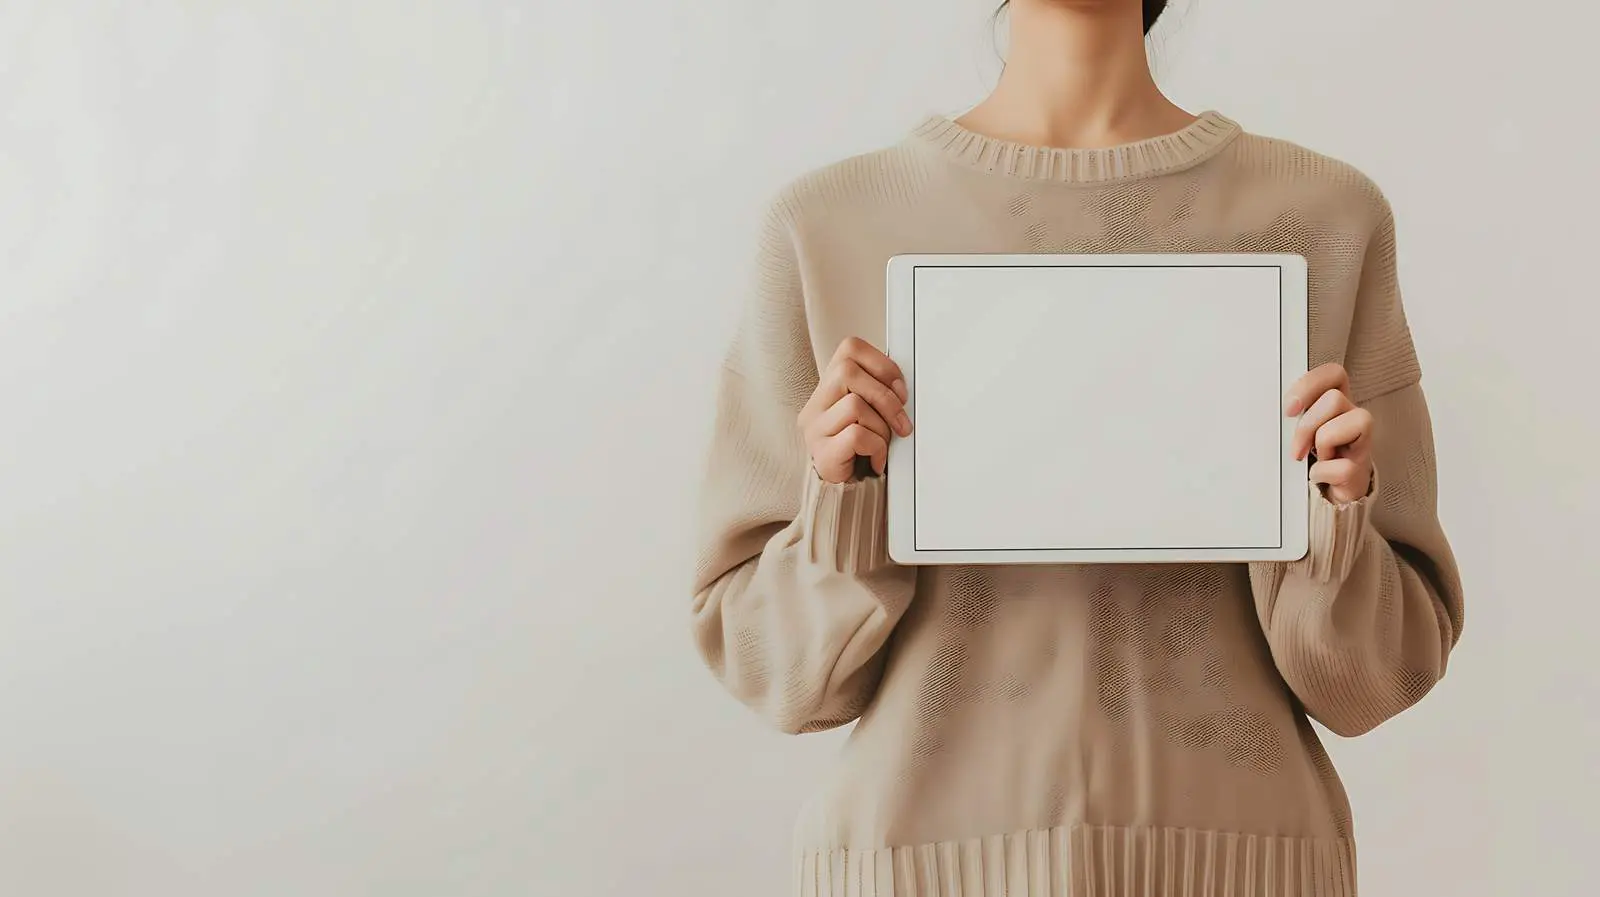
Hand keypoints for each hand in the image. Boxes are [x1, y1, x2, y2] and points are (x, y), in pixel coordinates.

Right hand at [798, 337, 912, 483]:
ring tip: (882, 443)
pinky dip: (876, 446)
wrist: (848, 491)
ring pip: (854, 404)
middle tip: (899, 421)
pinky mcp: (822, 453)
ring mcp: (814, 429)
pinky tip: (876, 458)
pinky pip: (856, 435)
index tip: (899, 388)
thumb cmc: (862, 450)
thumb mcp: (872, 413)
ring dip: (881, 426)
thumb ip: (879, 392)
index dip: (881, 363)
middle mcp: (815, 405)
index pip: (849, 349)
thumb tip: (903, 386)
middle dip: (885, 396)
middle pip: (847, 372)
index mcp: (828, 388)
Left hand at [1285, 362, 1374, 504]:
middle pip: (1335, 399)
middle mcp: (1352, 416)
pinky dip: (1322, 474)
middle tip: (1297, 446)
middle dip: (1308, 424)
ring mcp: (1361, 442)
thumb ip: (1293, 416)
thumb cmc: (1311, 456)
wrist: (1329, 492)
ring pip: (1345, 424)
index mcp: (1336, 403)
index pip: (1334, 374)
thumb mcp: (1298, 430)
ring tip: (1315, 458)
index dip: (1311, 385)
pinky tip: (1320, 476)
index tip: (1290, 409)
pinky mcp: (1360, 468)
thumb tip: (1274, 413)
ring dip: (1320, 445)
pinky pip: (1341, 467)